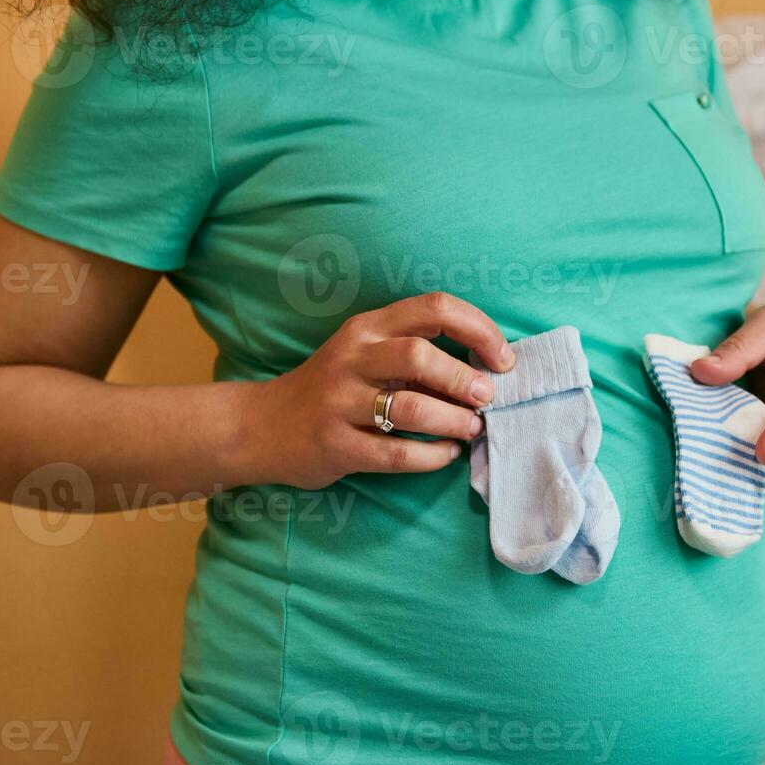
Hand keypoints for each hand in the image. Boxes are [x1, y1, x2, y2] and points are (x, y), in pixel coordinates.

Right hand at [237, 293, 514, 489]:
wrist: (261, 427)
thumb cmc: (333, 388)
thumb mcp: (367, 353)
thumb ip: (416, 350)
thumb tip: (488, 367)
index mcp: (369, 327)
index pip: (435, 307)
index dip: (479, 329)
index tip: (503, 358)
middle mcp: (353, 357)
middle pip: (421, 355)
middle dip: (465, 378)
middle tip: (486, 397)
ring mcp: (340, 402)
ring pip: (411, 408)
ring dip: (454, 421)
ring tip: (471, 428)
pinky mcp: (336, 445)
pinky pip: (396, 454)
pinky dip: (432, 456)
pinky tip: (447, 453)